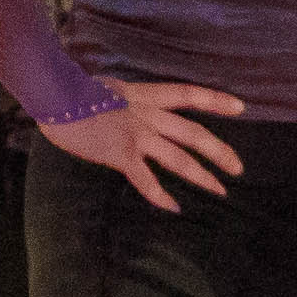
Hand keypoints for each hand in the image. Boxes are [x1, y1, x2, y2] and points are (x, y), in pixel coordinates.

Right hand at [40, 77, 249, 211]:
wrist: (54, 95)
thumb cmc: (73, 91)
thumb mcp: (112, 89)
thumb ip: (130, 101)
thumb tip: (137, 109)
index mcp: (145, 95)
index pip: (188, 95)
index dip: (216, 101)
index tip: (241, 108)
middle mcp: (147, 114)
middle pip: (193, 132)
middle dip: (219, 151)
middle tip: (238, 167)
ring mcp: (136, 134)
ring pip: (179, 157)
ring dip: (202, 175)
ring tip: (219, 189)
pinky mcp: (120, 153)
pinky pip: (146, 179)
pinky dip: (161, 195)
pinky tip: (174, 207)